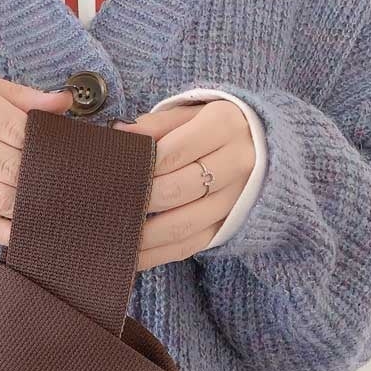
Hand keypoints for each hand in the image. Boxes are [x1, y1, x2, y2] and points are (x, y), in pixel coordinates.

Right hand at [0, 56, 73, 244]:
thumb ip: (18, 96)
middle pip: (3, 165)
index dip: (40, 142)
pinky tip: (23, 229)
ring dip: (24, 203)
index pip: (9, 126)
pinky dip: (1, 230)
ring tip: (48, 200)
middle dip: (37, 175)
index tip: (58, 149)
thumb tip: (63, 104)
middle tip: (61, 179)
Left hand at [113, 100, 254, 269]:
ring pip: (182, 224)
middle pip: (178, 189)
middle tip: (106, 206)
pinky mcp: (227, 227)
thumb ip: (156, 125)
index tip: (113, 175)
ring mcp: (233, 201)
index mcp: (224, 126)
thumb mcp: (191, 114)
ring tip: (114, 237)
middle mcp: (235, 164)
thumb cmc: (213, 129)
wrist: (263, 148)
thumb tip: (119, 135)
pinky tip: (133, 257)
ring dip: (144, 236)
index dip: (141, 165)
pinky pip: (189, 246)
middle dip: (139, 201)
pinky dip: (157, 255)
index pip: (173, 150)